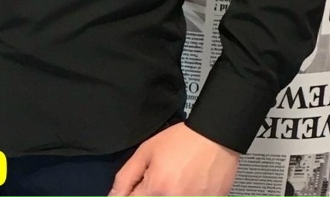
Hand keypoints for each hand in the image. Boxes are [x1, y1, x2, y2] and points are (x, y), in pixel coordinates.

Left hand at [109, 122, 239, 195]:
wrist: (215, 138)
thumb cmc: (182, 142)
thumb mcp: (146, 152)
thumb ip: (126, 177)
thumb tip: (114, 196)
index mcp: (156, 190)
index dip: (129, 195)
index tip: (136, 188)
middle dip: (148, 194)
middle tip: (159, 180)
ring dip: (166, 193)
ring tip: (175, 180)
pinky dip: (184, 194)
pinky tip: (188, 184)